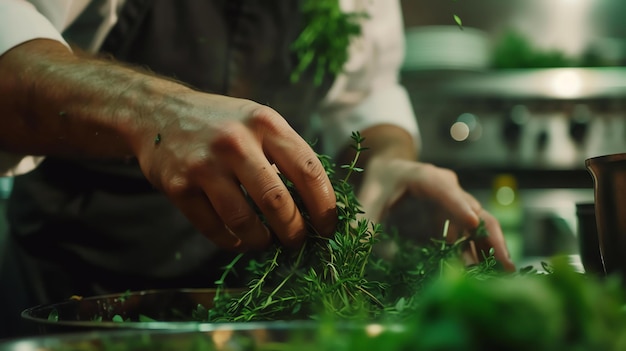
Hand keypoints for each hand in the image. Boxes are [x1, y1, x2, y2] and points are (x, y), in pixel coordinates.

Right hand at [130, 92, 336, 250]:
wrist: (158, 113)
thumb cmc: (221, 123)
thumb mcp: (257, 122)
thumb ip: (285, 154)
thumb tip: (318, 204)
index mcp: (265, 123)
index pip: (308, 170)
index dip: (324, 206)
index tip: (328, 227)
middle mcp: (235, 142)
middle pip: (277, 202)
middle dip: (294, 231)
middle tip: (298, 241)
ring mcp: (204, 165)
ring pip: (244, 221)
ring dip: (261, 241)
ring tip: (266, 242)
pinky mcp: (178, 186)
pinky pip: (212, 228)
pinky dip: (231, 241)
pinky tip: (238, 239)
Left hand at [357, 158, 515, 271]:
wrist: (391, 170)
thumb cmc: (380, 181)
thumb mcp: (368, 197)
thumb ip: (361, 222)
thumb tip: (354, 252)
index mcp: (426, 177)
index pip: (444, 188)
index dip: (457, 205)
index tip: (471, 222)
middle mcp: (450, 190)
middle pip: (475, 212)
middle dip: (491, 238)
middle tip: (505, 265)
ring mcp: (457, 207)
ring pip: (481, 229)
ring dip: (491, 253)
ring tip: (503, 280)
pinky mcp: (456, 223)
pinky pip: (471, 240)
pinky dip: (479, 258)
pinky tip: (487, 279)